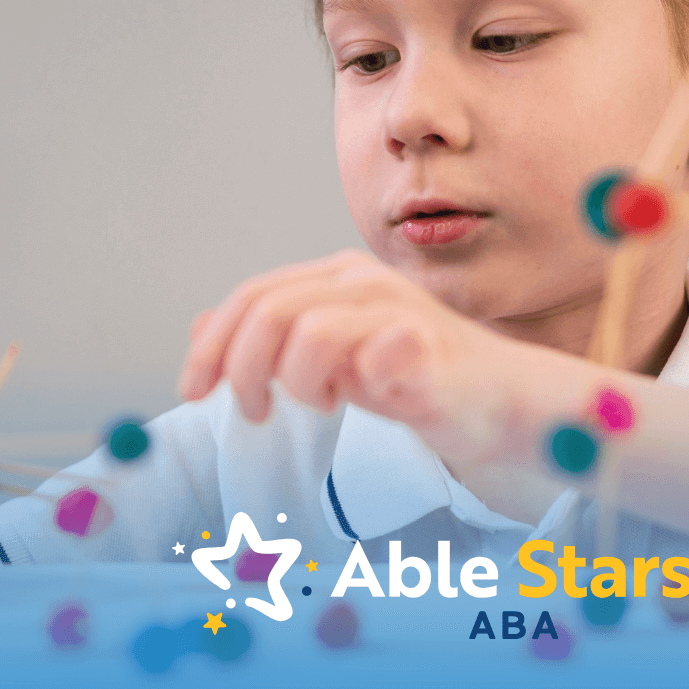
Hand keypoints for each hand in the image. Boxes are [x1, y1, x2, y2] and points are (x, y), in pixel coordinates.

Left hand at [177, 249, 526, 467]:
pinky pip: (376, 352)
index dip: (212, 343)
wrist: (495, 400)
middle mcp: (363, 280)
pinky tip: (362, 396)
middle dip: (240, 367)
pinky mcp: (427, 343)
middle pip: (267, 309)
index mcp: (335, 278)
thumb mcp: (328, 357)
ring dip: (298, 382)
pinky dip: (356, 380)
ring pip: (308, 333)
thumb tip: (200, 326)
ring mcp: (397, 307)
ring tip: (321, 403)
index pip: (252, 294)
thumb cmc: (415, 377)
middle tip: (251, 411)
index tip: (193, 390)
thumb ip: (272, 339)